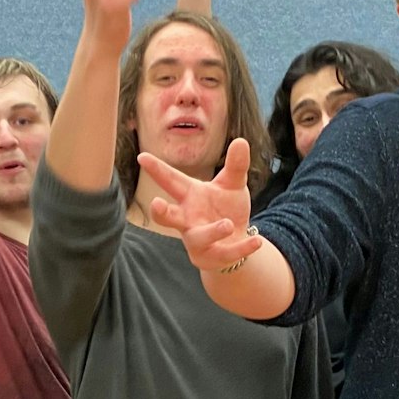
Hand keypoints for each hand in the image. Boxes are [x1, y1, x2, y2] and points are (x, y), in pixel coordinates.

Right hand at [141, 138, 260, 270]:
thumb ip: (235, 165)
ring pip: (197, 237)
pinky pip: (225, 253)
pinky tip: (256, 240)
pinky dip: (241, 248)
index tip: (142, 157)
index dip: (157, 170)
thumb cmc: (226, 208)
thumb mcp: (232, 185)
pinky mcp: (212, 257)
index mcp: (190, 196)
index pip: (171, 181)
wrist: (235, 241)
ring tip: (226, 224)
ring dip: (211, 231)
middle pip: (168, 216)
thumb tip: (241, 141)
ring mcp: (197, 240)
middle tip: (156, 204)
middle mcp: (187, 219)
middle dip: (160, 212)